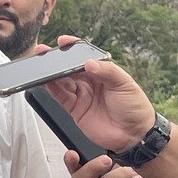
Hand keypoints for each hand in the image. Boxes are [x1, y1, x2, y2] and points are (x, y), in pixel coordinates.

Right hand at [42, 49, 157, 153]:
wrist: (134, 135)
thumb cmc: (135, 108)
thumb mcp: (125, 84)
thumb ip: (107, 71)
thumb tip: (89, 63)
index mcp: (104, 71)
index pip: (85, 56)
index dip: (73, 48)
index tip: (63, 42)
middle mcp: (91, 82)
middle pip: (70, 68)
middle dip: (57, 60)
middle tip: (46, 53)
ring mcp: (82, 95)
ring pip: (62, 81)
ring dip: (52, 74)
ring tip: (43, 66)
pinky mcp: (75, 109)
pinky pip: (61, 96)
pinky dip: (52, 89)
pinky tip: (46, 82)